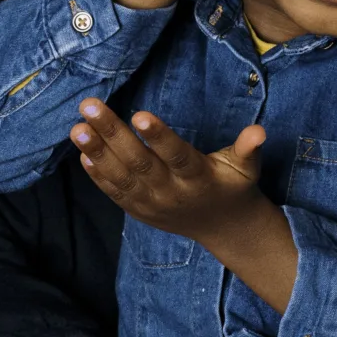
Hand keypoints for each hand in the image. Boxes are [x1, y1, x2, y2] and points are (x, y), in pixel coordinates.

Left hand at [72, 101, 271, 242]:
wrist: (223, 229)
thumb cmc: (234, 187)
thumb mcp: (247, 168)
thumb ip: (249, 148)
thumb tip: (258, 131)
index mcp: (199, 179)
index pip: (177, 156)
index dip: (159, 137)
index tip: (140, 115)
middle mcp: (172, 193)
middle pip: (139, 163)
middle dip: (113, 134)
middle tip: (90, 106)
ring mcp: (152, 205)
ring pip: (121, 178)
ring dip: (97, 152)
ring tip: (77, 128)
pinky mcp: (139, 211)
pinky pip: (114, 194)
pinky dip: (97, 176)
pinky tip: (82, 154)